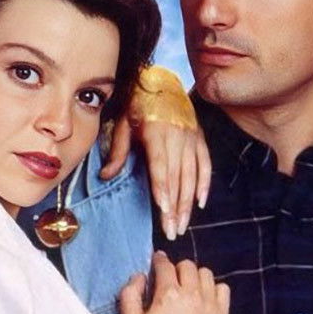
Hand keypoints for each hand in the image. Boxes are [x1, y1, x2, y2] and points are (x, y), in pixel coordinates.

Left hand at [99, 68, 210, 240]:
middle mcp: (178, 137)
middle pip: (178, 178)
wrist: (162, 82)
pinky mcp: (200, 139)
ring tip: (182, 225)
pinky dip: (204, 185)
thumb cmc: (138, 103)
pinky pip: (205, 165)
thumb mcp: (123, 122)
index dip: (163, 189)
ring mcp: (192, 138)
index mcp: (157, 132)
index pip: (161, 167)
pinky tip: (200, 203)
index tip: (164, 211)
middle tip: (172, 231)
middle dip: (175, 207)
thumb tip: (107, 176)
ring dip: (188, 203)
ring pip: (192, 176)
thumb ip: (118, 150)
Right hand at [119, 252, 229, 313]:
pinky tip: (204, 300)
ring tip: (188, 290)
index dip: (158, 261)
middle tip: (170, 282)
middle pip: (187, 266)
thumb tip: (139, 276)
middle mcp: (192, 295)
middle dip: (177, 270)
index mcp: (167, 295)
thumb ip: (129, 295)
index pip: (164, 265)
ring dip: (195, 278)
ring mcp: (210, 304)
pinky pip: (223, 289)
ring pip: (206, 274)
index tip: (157, 262)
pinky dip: (214, 289)